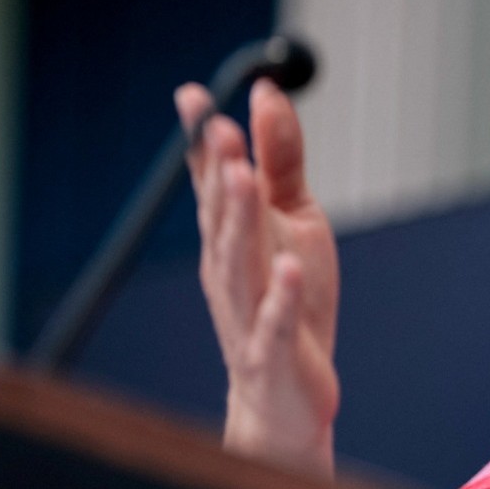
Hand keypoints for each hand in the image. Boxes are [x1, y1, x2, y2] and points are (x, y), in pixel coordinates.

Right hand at [175, 77, 339, 477]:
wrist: (289, 396)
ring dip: (237, 222)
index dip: (201, 142)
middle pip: (220, 219)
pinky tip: (289, 268)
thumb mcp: (295, 220)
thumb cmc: (290, 302)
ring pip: (238, 265)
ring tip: (241, 179)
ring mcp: (246, 315)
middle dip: (218, 173)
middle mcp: (228, 272)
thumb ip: (280, 160)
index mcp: (230, 239)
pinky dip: (280, 298)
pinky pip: (275, 324)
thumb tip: (267, 91)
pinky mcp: (275, 354)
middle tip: (220, 127)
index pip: (210, 184)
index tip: (194, 96)